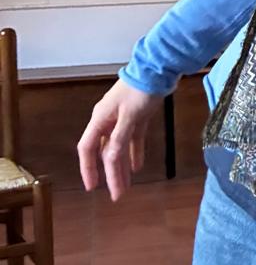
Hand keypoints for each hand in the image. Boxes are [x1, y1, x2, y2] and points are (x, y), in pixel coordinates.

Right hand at [77, 79, 159, 199]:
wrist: (158, 69)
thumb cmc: (140, 89)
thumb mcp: (130, 116)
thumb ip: (120, 138)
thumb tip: (111, 160)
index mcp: (100, 119)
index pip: (88, 149)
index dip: (88, 168)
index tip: (92, 187)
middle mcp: (108, 121)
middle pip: (106, 152)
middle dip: (111, 174)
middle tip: (117, 194)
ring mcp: (122, 119)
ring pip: (119, 148)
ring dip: (123, 167)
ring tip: (126, 186)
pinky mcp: (137, 118)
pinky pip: (133, 140)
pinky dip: (134, 153)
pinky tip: (137, 167)